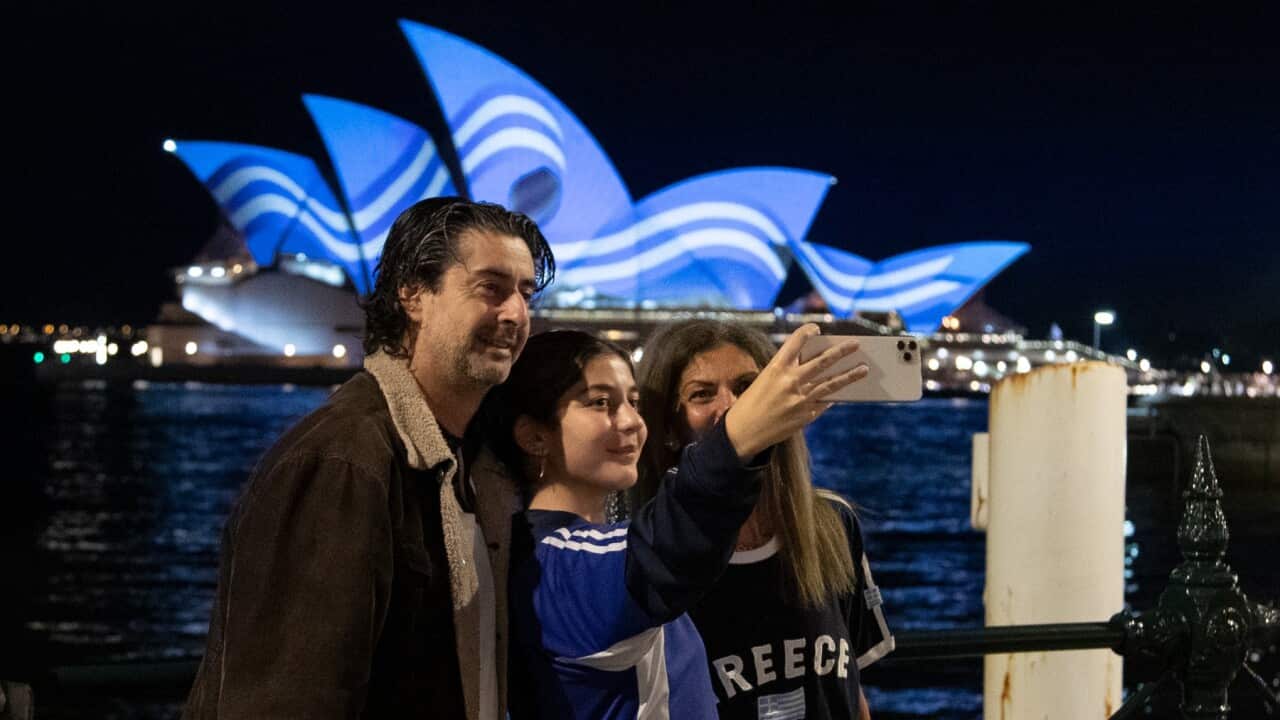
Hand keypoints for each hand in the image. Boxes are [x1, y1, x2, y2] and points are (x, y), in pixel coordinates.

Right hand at [723, 324, 866, 459]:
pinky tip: (845, 390)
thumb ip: (787, 372)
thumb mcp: (765, 380)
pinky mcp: (806, 414)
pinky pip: (826, 400)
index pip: (795, 341)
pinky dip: (835, 394)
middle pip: (822, 361)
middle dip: (841, 352)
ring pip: (831, 383)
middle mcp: (790, 381)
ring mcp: (800, 399)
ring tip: (864, 368)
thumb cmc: (751, 403)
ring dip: (849, 375)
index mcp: (776, 368)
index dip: (807, 332)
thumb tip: (814, 366)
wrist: (743, 432)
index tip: (816, 328)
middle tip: (856, 344)